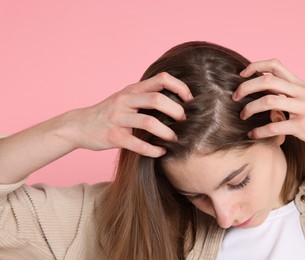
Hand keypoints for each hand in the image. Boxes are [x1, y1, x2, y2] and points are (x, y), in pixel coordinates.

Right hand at [67, 72, 192, 156]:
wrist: (78, 125)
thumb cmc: (109, 112)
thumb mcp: (125, 98)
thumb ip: (145, 97)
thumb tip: (176, 101)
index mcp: (132, 89)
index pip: (161, 79)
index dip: (180, 87)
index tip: (189, 100)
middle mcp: (125, 100)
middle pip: (157, 99)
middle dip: (176, 111)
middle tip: (184, 122)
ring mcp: (118, 118)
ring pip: (149, 122)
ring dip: (167, 133)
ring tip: (175, 139)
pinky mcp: (114, 136)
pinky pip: (138, 144)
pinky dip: (153, 150)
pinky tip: (160, 152)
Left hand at [232, 59, 304, 154]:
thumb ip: (289, 90)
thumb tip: (266, 85)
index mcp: (299, 84)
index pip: (274, 64)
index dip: (255, 66)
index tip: (242, 75)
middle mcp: (300, 92)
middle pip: (266, 81)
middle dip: (246, 87)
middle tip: (235, 97)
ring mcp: (302, 108)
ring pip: (268, 101)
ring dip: (250, 108)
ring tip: (242, 116)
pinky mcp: (302, 126)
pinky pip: (274, 126)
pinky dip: (259, 131)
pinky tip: (252, 135)